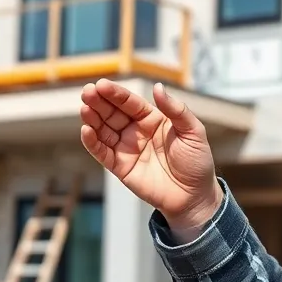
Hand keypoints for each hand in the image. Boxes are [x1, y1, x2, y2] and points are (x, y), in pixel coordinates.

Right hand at [79, 79, 222, 236]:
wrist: (194, 196)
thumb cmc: (197, 162)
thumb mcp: (193, 132)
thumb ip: (176, 110)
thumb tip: (157, 87)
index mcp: (152, 119)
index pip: (130, 102)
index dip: (115, 94)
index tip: (102, 85)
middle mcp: (136, 131)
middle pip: (112, 113)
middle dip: (99, 102)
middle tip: (87, 91)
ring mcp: (126, 149)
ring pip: (104, 130)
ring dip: (92, 119)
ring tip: (84, 109)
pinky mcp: (120, 167)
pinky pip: (102, 153)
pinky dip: (92, 142)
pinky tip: (86, 130)